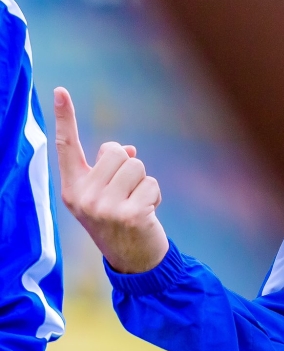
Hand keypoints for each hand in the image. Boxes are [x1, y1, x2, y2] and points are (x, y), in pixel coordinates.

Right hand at [54, 87, 168, 273]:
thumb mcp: (107, 194)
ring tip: (136, 205)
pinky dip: (155, 196)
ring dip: (144, 183)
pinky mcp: (128, 214)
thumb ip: (110, 169)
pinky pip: (151, 184)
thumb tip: (129, 149)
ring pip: (137, 165)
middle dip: (130, 167)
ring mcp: (103, 207)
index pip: (68, 147)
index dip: (66, 117)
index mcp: (72, 188)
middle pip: (117, 151)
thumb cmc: (120, 219)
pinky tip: (146, 215)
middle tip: (126, 195)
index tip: (61, 90)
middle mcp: (82, 197)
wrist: (133, 260)